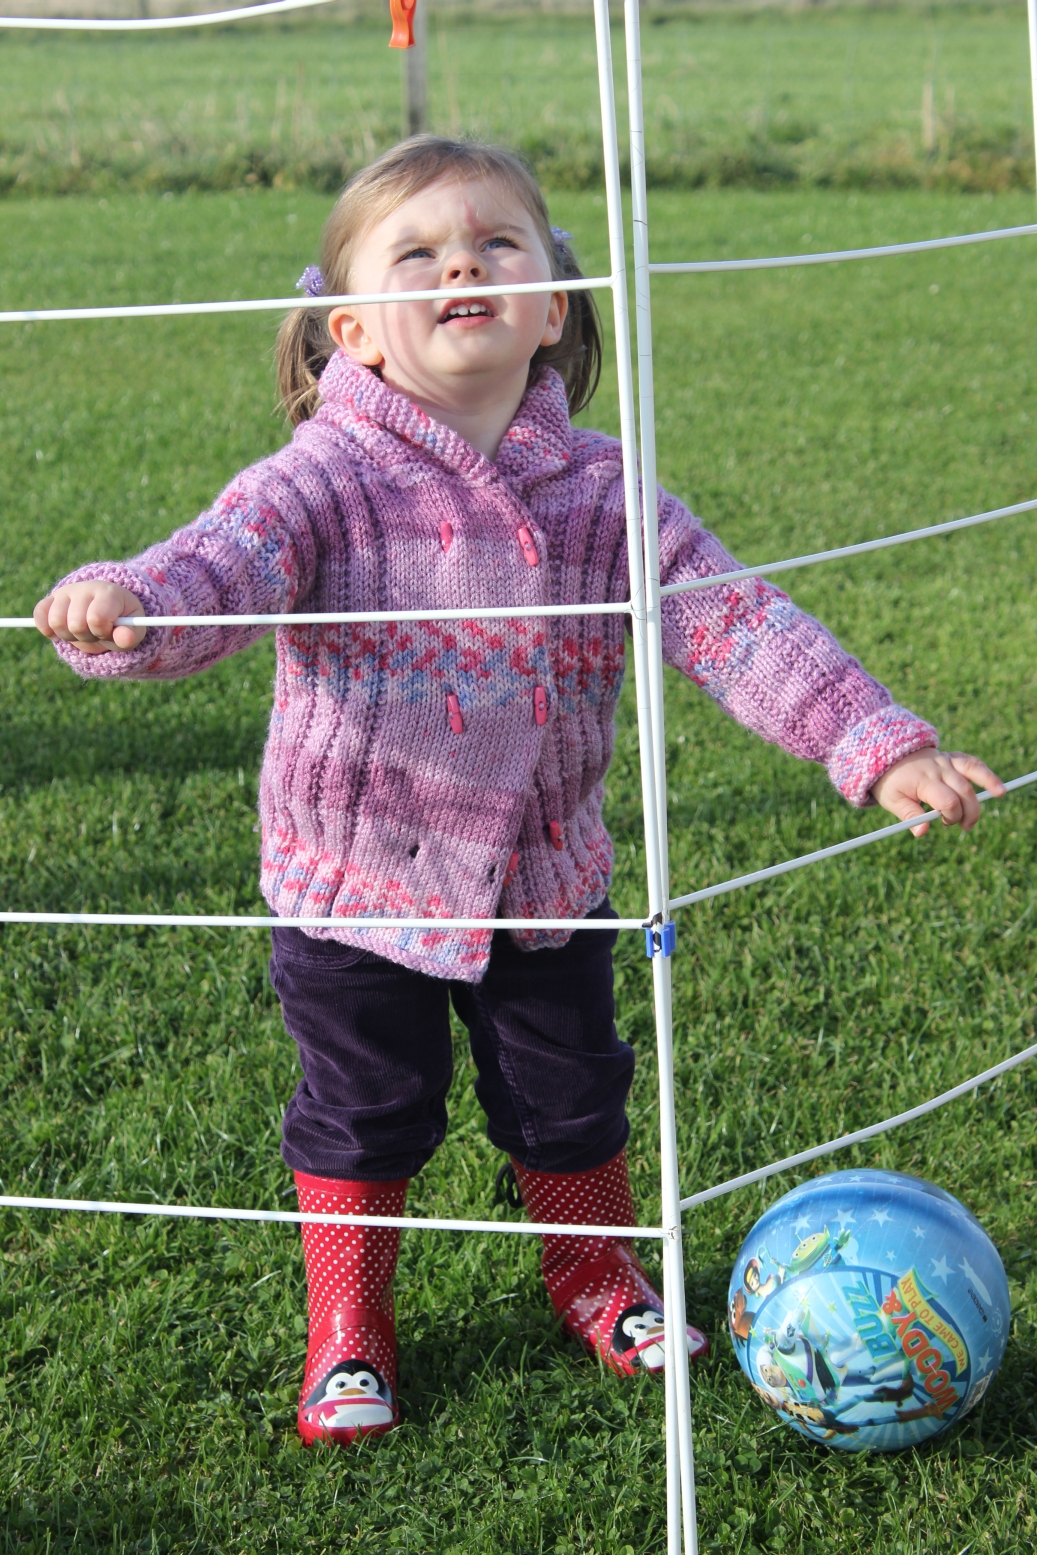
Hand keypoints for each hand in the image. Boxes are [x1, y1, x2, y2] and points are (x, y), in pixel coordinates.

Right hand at [33, 581, 145, 654]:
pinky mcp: (50, 599)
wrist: (107, 609)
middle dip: (87, 636)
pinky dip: (47, 629)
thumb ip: (129, 636)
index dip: (101, 632)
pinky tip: (61, 631)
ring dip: (69, 635)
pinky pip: (39, 615)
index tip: (108, 630)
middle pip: (75, 624)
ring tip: (82, 630)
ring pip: (55, 622)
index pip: (96, 618)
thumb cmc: (121, 622)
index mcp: (108, 593)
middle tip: (96, 631)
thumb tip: (125, 638)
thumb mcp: (133, 630)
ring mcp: (65, 592)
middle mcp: (84, 587)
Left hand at [870, 748, 1004, 836]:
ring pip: (973, 771)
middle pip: (964, 791)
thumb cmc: (889, 781)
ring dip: (989, 782)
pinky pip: (970, 762)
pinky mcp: (950, 757)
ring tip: (1001, 794)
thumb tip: (922, 832)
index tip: (944, 823)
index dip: (952, 815)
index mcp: (924, 781)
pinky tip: (995, 782)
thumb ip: (909, 816)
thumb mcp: (892, 800)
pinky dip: (984, 771)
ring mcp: (946, 761)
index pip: (948, 801)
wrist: (884, 753)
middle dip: (969, 811)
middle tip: (966, 826)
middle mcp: (939, 769)